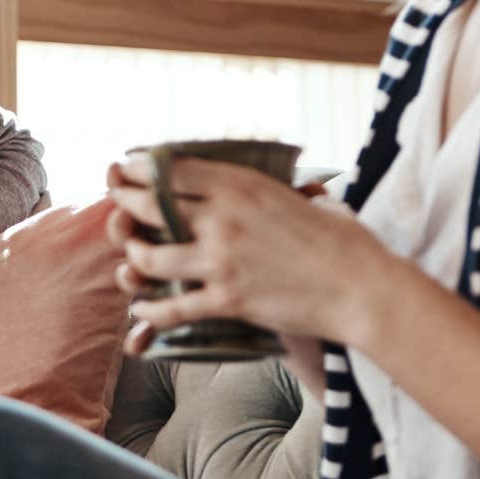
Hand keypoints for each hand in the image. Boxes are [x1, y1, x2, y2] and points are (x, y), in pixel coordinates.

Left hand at [104, 156, 396, 351]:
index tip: (125, 168)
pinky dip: (150, 310)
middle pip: (149, 206)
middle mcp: (223, 218)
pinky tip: (142, 308)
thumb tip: (289, 184)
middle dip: (123, 203)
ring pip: (148, 257)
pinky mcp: (226, 300)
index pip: (170, 169)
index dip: (138, 168)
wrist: (364, 289)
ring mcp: (221, 260)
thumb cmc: (346, 243)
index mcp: (242, 185)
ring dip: (133, 257)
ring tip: (131, 257)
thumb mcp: (307, 198)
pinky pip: (171, 306)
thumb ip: (280, 190)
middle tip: (115, 205)